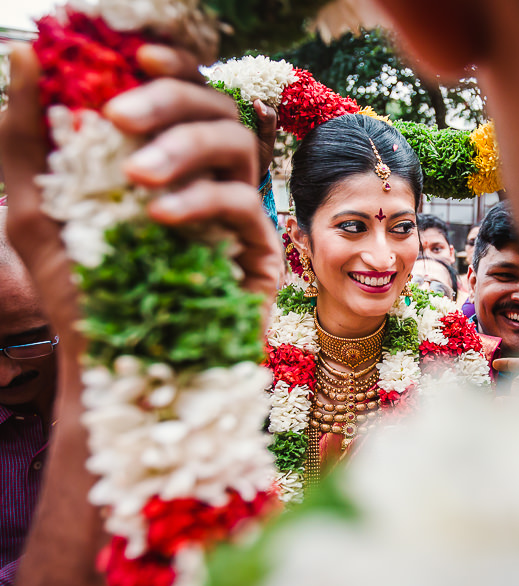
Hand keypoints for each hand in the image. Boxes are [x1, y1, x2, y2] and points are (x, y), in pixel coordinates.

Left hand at [0, 44, 281, 339]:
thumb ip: (30, 138)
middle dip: (169, 101)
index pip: (186, 92)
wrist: (117, 368)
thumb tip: (28, 57)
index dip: (173, 63)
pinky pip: (243, 205)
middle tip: (116, 116)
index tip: (137, 53)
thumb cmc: (85, 291)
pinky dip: (200, 200)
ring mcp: (238, 212)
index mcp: (169, 158)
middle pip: (216, 107)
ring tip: (135, 177)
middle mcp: (209, 176)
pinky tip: (158, 215)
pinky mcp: (258, 251)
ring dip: (185, 146)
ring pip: (239, 145)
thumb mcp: (40, 207)